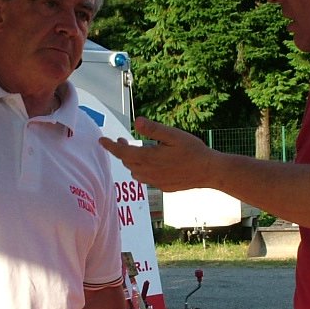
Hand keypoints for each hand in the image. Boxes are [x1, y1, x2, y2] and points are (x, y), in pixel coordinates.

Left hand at [99, 117, 214, 191]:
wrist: (209, 172)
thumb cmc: (193, 150)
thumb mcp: (174, 135)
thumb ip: (153, 129)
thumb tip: (136, 121)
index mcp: (149, 157)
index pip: (122, 152)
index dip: (110, 146)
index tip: (101, 140)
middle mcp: (149, 172)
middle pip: (127, 162)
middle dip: (120, 151)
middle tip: (120, 140)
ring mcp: (155, 182)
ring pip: (135, 172)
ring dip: (131, 162)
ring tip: (135, 151)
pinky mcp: (163, 187)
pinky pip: (146, 179)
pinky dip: (143, 170)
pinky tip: (151, 164)